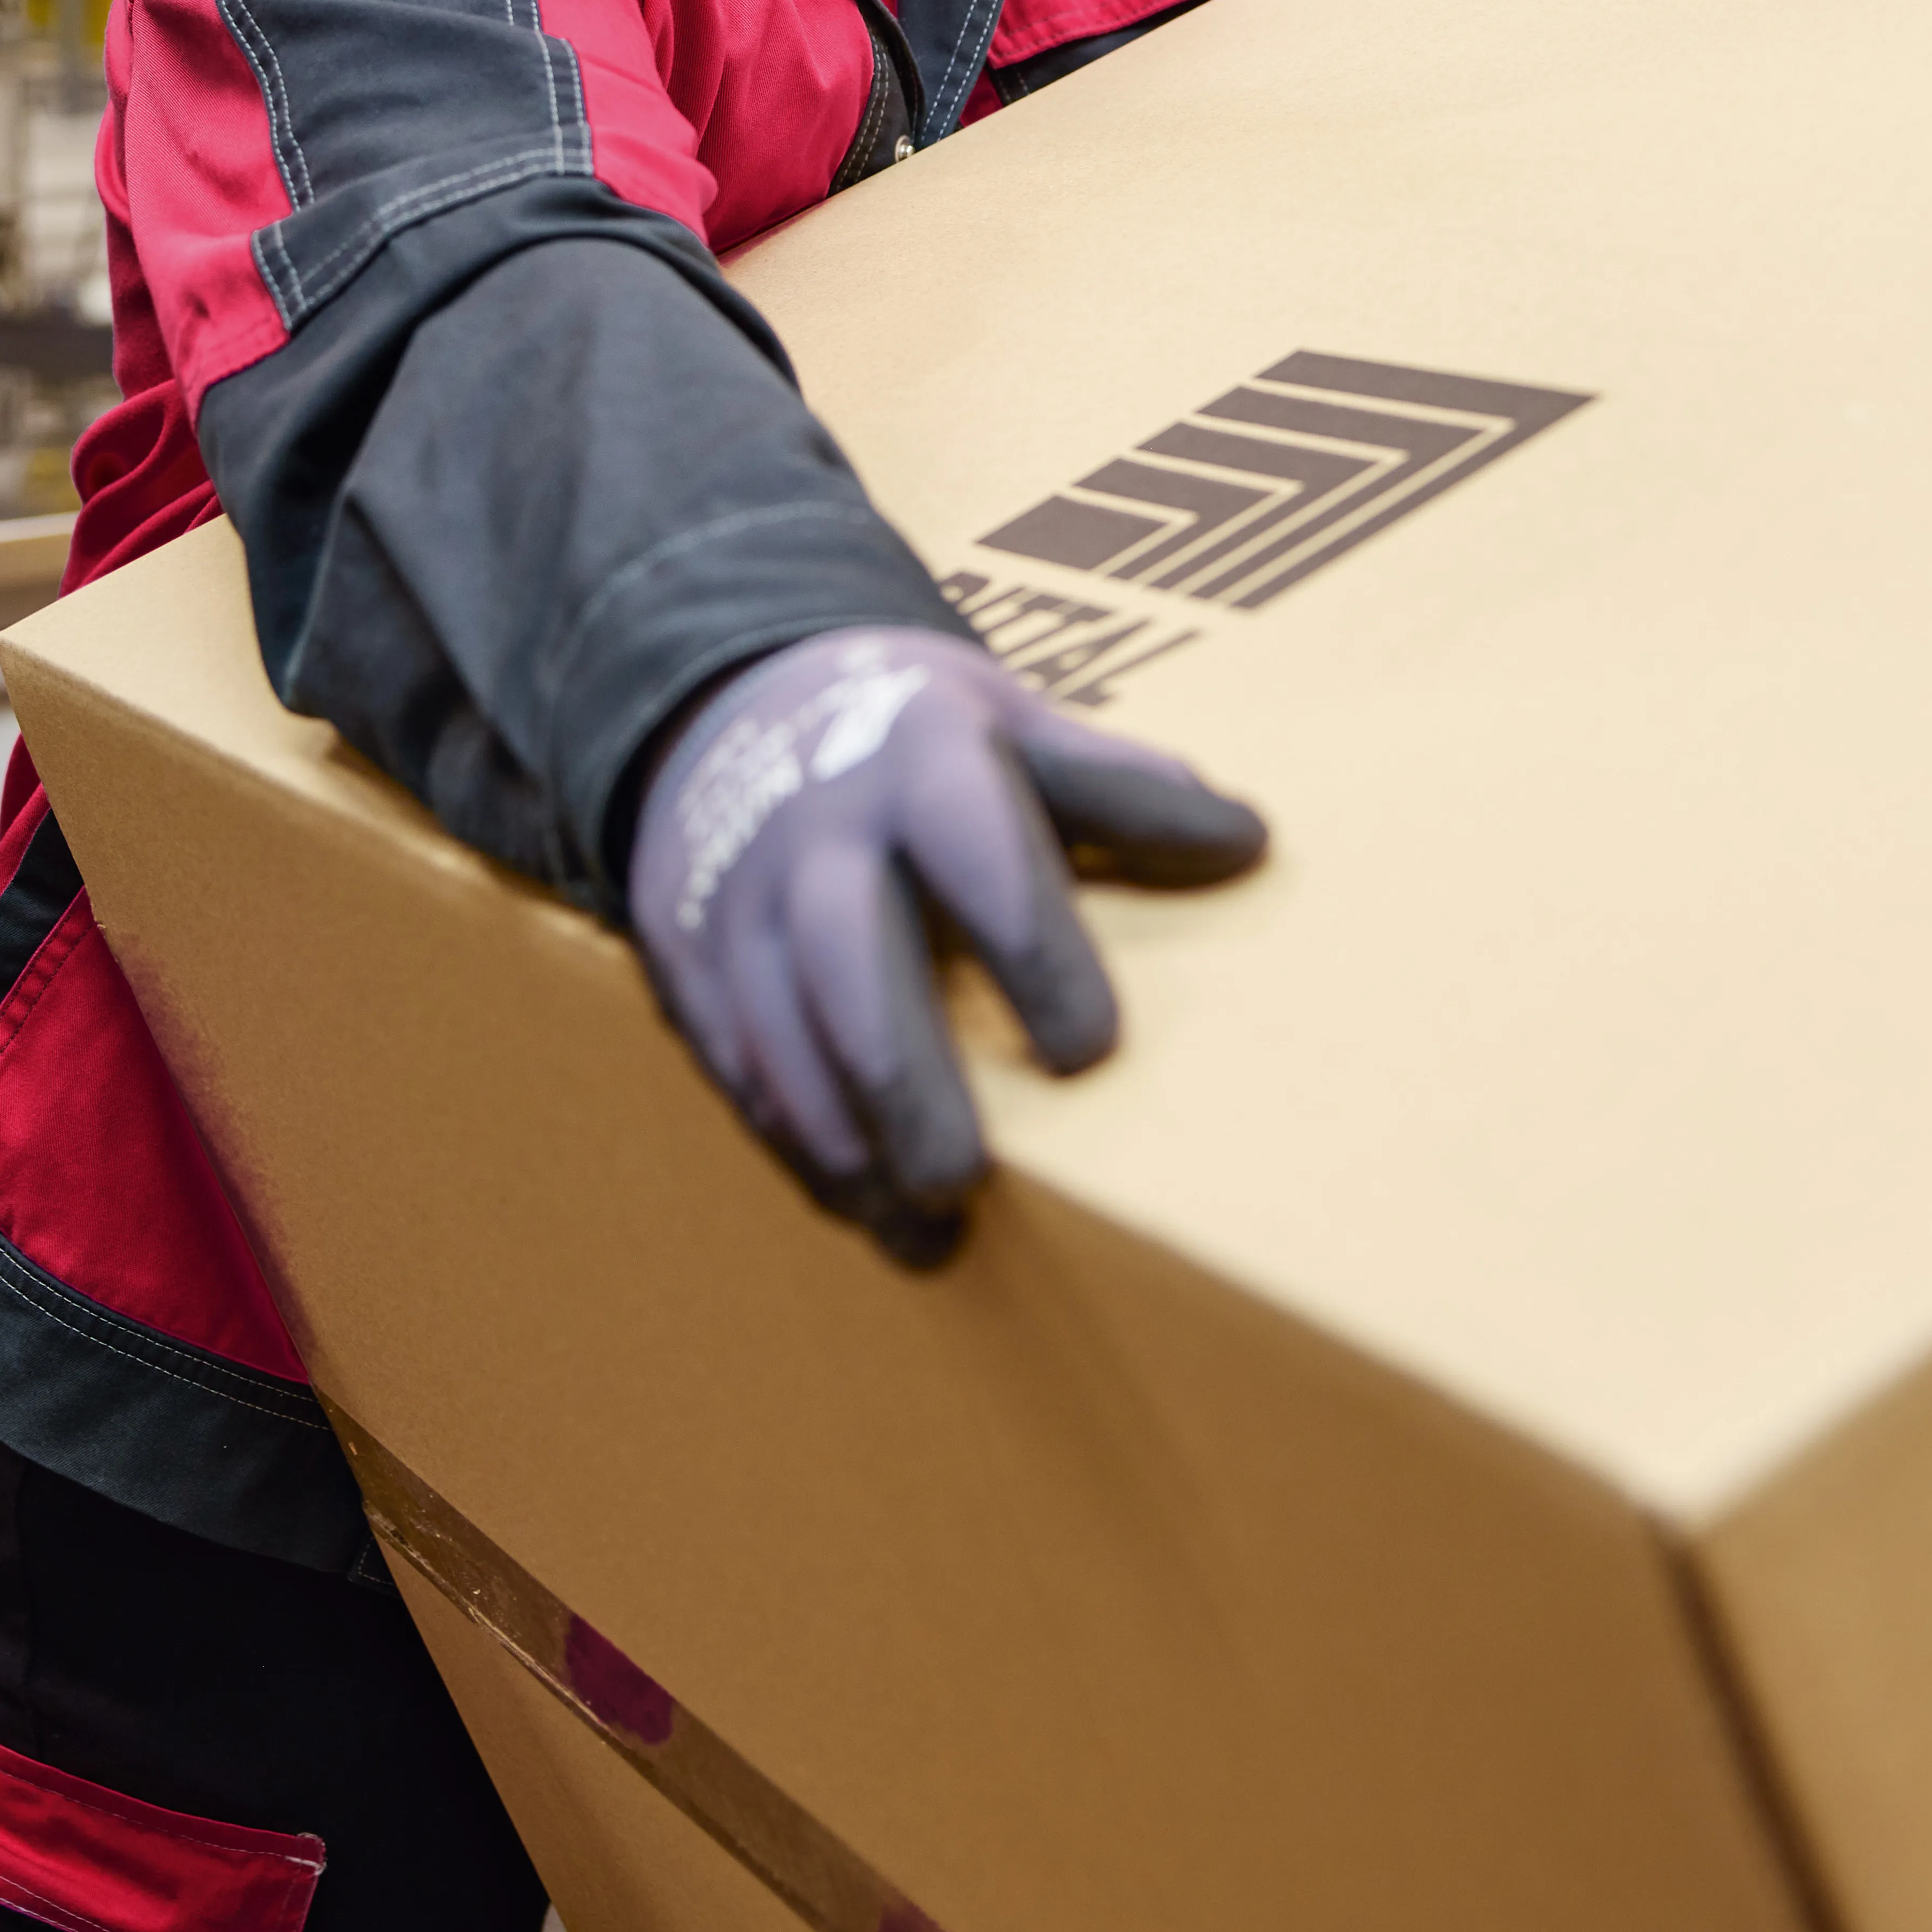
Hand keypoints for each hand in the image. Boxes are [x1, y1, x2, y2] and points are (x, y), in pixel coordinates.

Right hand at [627, 629, 1265, 1264]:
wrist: (728, 703)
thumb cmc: (911, 735)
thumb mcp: (1011, 723)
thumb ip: (1118, 784)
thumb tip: (1247, 840)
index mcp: (920, 756)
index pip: (979, 846)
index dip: (1032, 947)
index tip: (1090, 1047)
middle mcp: (820, 828)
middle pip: (849, 956)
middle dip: (902, 1077)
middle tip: (964, 1179)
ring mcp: (739, 891)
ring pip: (776, 1027)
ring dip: (841, 1136)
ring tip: (915, 1228)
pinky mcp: (684, 951)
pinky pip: (729, 1054)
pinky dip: (787, 1132)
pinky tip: (849, 1197)